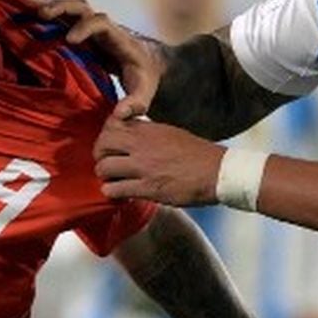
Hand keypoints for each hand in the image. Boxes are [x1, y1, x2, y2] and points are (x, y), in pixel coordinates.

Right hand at [30, 0, 159, 116]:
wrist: (147, 66)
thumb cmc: (144, 80)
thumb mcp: (144, 95)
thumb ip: (134, 104)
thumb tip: (119, 115)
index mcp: (118, 39)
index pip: (102, 23)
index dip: (86, 28)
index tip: (71, 40)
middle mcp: (102, 28)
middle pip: (82, 7)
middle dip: (62, 7)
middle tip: (41, 14)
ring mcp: (89, 28)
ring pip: (68, 9)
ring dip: (46, 5)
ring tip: (21, 5)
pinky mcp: (79, 33)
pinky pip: (60, 18)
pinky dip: (41, 13)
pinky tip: (21, 10)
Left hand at [95, 117, 227, 206]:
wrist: (218, 172)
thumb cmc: (199, 155)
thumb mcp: (171, 133)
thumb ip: (149, 133)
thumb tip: (134, 135)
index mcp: (149, 129)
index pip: (113, 123)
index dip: (106, 133)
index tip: (110, 144)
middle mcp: (142, 144)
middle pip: (103, 143)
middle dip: (99, 155)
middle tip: (105, 163)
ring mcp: (143, 167)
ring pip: (104, 167)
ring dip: (104, 176)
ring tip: (112, 181)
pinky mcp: (147, 188)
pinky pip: (115, 189)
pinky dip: (112, 192)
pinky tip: (119, 194)